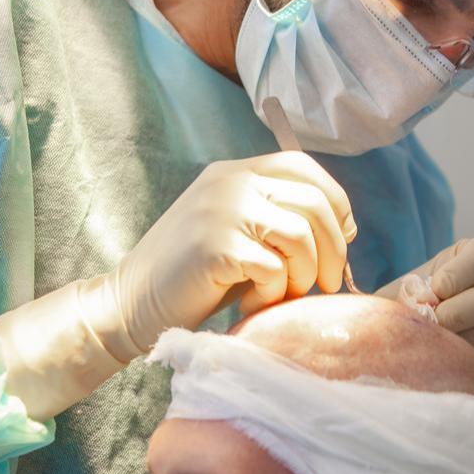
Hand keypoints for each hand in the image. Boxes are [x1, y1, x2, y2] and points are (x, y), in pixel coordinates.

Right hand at [103, 151, 356, 357]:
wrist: (130, 303)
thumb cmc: (190, 276)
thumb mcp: (232, 228)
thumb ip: (273, 216)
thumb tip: (343, 229)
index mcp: (234, 172)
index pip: (303, 167)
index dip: (336, 201)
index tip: (343, 237)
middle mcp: (230, 182)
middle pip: (314, 202)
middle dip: (334, 249)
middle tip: (326, 283)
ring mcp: (222, 211)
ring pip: (301, 236)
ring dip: (304, 276)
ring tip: (282, 296)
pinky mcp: (216, 247)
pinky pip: (275, 269)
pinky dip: (273, 295)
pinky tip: (251, 306)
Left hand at [380, 237, 473, 376]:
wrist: (399, 342)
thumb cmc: (400, 310)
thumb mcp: (399, 294)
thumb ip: (408, 293)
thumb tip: (419, 305)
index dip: (463, 270)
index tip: (436, 289)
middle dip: (469, 308)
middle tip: (438, 320)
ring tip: (442, 344)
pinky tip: (452, 361)